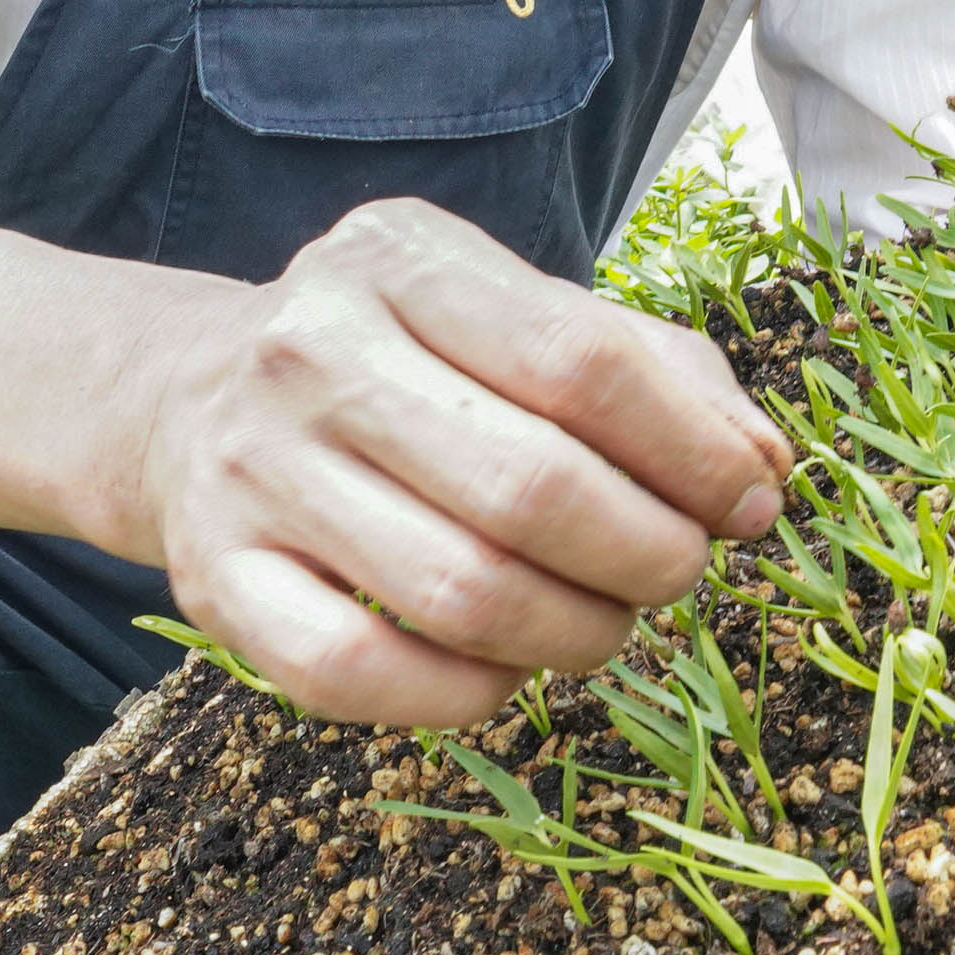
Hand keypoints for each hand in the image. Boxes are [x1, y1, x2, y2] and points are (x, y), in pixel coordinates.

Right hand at [107, 199, 790, 725]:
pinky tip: (507, 667)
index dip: (693, 452)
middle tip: (678, 571)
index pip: (583, 363)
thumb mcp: (520, 317)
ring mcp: (253, 470)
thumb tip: (764, 471)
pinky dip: (467, 694)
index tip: (750, 502)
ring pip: (460, 594)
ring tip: (606, 621)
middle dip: (648, 554)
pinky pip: (363, 674)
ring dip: (576, 633)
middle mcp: (311, 351)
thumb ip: (661, 375)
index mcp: (401, 260)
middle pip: (532, 488)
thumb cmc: (409, 361)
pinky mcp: (218, 582)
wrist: (190, 400)